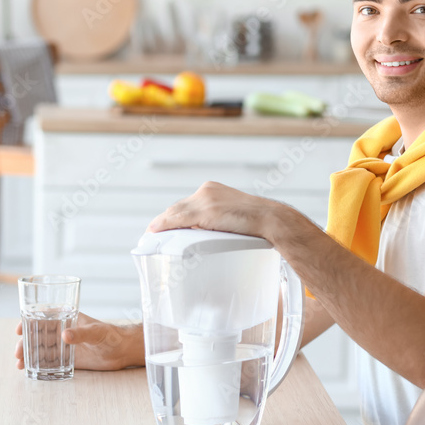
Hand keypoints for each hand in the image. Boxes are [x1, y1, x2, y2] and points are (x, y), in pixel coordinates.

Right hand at [14, 312, 142, 370]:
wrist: (122, 351)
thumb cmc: (112, 335)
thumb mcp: (96, 332)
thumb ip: (81, 333)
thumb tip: (65, 335)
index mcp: (67, 317)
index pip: (43, 316)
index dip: (28, 321)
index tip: (19, 329)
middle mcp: (63, 330)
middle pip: (38, 334)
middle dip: (25, 343)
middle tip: (18, 354)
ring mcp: (65, 345)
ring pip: (41, 348)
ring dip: (29, 354)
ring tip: (20, 365)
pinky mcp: (69, 358)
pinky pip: (50, 361)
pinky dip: (38, 364)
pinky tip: (29, 370)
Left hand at [147, 181, 288, 238]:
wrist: (271, 220)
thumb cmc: (256, 223)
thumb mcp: (231, 216)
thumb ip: (215, 219)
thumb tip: (200, 232)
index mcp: (212, 189)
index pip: (186, 204)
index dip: (172, 216)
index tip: (163, 225)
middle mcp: (206, 191)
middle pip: (177, 207)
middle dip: (166, 221)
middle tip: (154, 233)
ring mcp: (206, 200)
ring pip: (175, 213)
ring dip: (162, 225)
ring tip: (152, 235)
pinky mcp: (207, 211)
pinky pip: (179, 219)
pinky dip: (165, 225)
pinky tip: (155, 231)